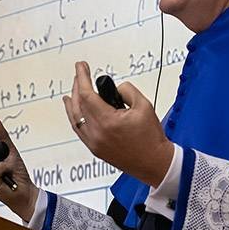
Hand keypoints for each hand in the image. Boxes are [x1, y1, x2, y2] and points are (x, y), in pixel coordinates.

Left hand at [63, 61, 173, 186]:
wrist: (155, 162)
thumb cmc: (151, 137)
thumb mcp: (144, 105)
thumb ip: (126, 90)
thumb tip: (114, 88)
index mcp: (107, 121)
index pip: (87, 95)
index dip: (82, 78)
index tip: (80, 66)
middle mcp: (97, 133)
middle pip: (79, 105)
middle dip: (78, 87)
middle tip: (80, 74)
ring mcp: (94, 143)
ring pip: (76, 118)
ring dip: (73, 102)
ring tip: (73, 90)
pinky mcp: (95, 149)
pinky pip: (80, 130)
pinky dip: (75, 117)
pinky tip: (74, 111)